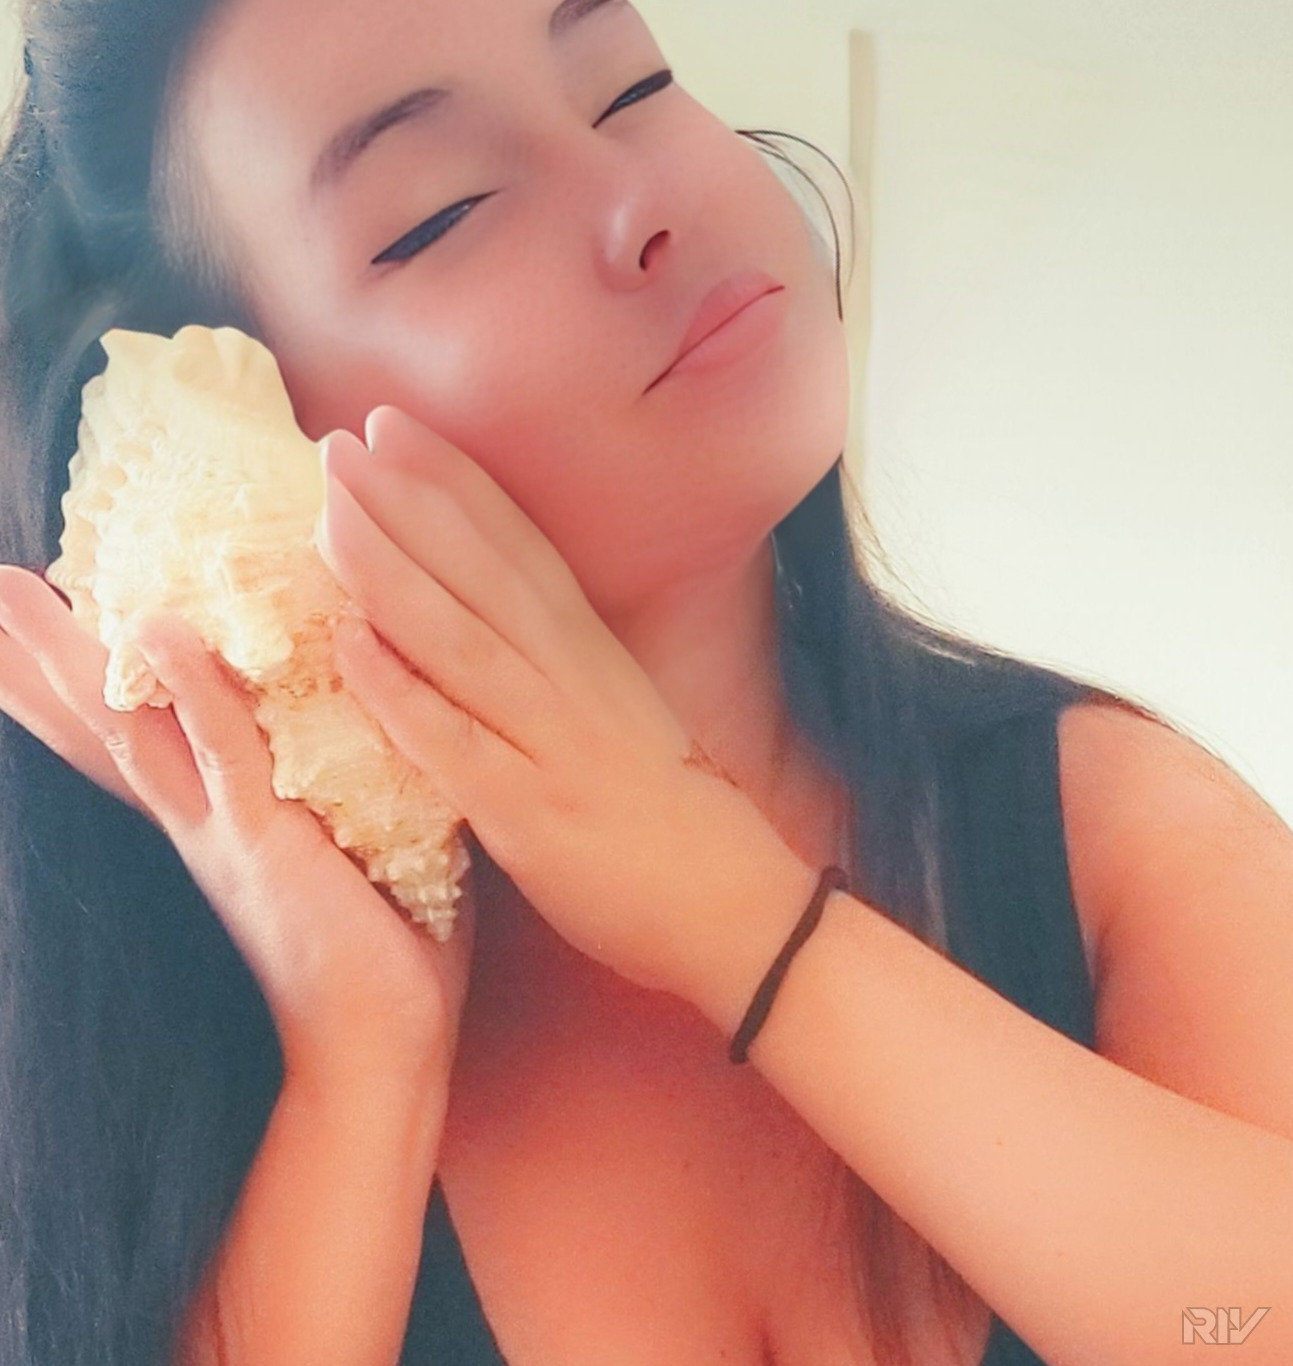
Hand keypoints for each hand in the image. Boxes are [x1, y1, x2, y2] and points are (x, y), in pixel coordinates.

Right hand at [0, 565, 477, 1086]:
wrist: (381, 1054)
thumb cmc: (386, 951)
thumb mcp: (363, 843)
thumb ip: (354, 782)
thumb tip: (383, 717)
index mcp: (216, 820)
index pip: (136, 736)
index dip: (82, 682)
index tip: (44, 613)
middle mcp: (197, 821)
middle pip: (100, 724)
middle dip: (40, 658)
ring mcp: (219, 830)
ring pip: (130, 724)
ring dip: (70, 655)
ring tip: (7, 590)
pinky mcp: (262, 840)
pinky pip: (220, 745)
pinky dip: (188, 687)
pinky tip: (155, 626)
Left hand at [318, 405, 801, 999]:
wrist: (733, 902)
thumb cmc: (661, 808)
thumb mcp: (615, 708)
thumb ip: (553, 659)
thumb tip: (482, 611)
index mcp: (589, 651)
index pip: (516, 546)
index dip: (454, 481)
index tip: (396, 427)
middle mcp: (571, 677)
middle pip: (483, 572)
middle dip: (411, 500)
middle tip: (343, 440)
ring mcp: (551, 740)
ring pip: (463, 639)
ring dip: (393, 572)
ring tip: (329, 515)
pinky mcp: (531, 811)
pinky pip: (456, 743)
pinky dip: (402, 691)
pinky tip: (347, 647)